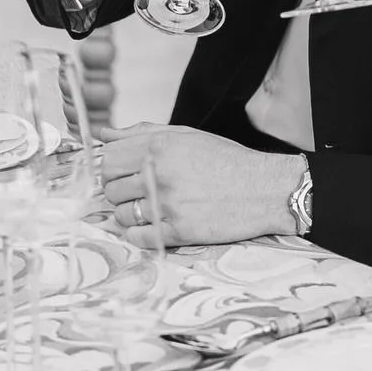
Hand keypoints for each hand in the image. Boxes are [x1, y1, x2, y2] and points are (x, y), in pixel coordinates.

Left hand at [98, 125, 298, 248]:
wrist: (266, 189)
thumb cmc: (228, 161)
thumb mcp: (187, 136)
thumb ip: (143, 133)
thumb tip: (105, 134)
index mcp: (159, 146)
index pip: (108, 158)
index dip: (113, 167)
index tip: (124, 173)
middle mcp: (159, 174)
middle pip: (111, 188)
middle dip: (121, 191)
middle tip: (141, 192)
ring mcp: (168, 204)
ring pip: (122, 214)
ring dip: (131, 214)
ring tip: (153, 209)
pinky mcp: (179, 231)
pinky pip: (138, 237)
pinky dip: (141, 234)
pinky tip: (157, 225)